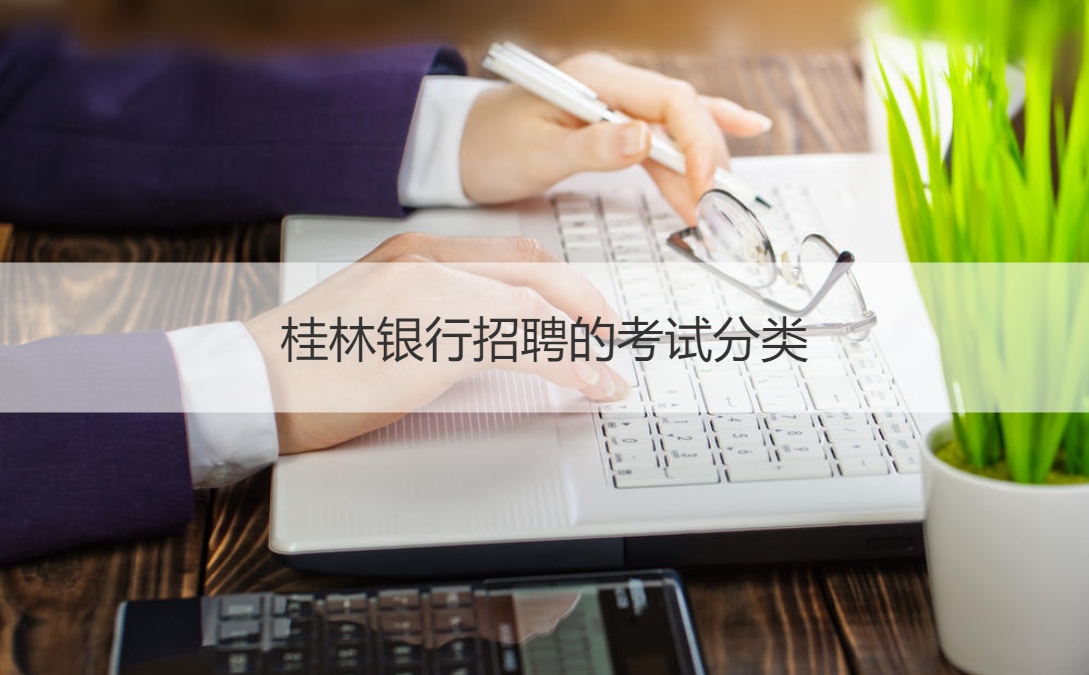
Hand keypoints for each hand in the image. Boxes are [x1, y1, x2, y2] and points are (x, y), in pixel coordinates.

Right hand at [244, 233, 628, 454]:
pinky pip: (524, 345)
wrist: (252, 380)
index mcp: (414, 250)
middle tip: (608, 331)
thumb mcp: (372, 315)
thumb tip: (475, 339)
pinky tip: (588, 384)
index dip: (556, 278)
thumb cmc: (302, 360)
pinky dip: (568, 366)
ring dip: (582, 342)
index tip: (580, 305)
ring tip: (606, 371)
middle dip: (583, 300)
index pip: (509, 251)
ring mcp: (433, 295)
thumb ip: (425, 311)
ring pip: (535, 305)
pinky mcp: (436, 339)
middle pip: (534, 267)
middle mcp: (428, 261)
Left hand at [460, 51, 771, 223]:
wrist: (460, 147)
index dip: (696, 142)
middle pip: (682, 113)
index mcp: (594, 80)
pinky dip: (695, 146)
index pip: (668, 101)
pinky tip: (743, 131)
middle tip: (719, 209)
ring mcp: (615, 101)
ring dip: (700, 167)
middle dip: (707, 160)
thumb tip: (643, 139)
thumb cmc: (489, 147)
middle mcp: (611, 83)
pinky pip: (664, 133)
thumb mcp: (537, 153)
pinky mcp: (614, 123)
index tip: (705, 187)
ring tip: (719, 207)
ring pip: (676, 129)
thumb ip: (592, 147)